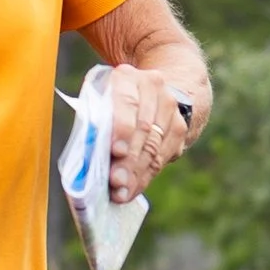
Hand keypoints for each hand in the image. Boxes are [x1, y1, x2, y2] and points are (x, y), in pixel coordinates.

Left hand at [106, 65, 198, 203]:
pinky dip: (146, 176)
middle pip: (143, 129)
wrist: (151, 92)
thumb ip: (95, 121)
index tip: (115, 151)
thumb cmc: (110, 103)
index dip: (122, 128)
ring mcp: (170, 107)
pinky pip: (164, 156)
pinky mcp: (180, 127)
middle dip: (128, 159)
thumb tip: (90, 156)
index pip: (126, 103)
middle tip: (115, 182)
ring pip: (154, 146)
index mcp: (126, 77)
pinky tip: (132, 189)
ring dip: (137, 173)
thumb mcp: (98, 102)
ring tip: (121, 193)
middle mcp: (153, 88)